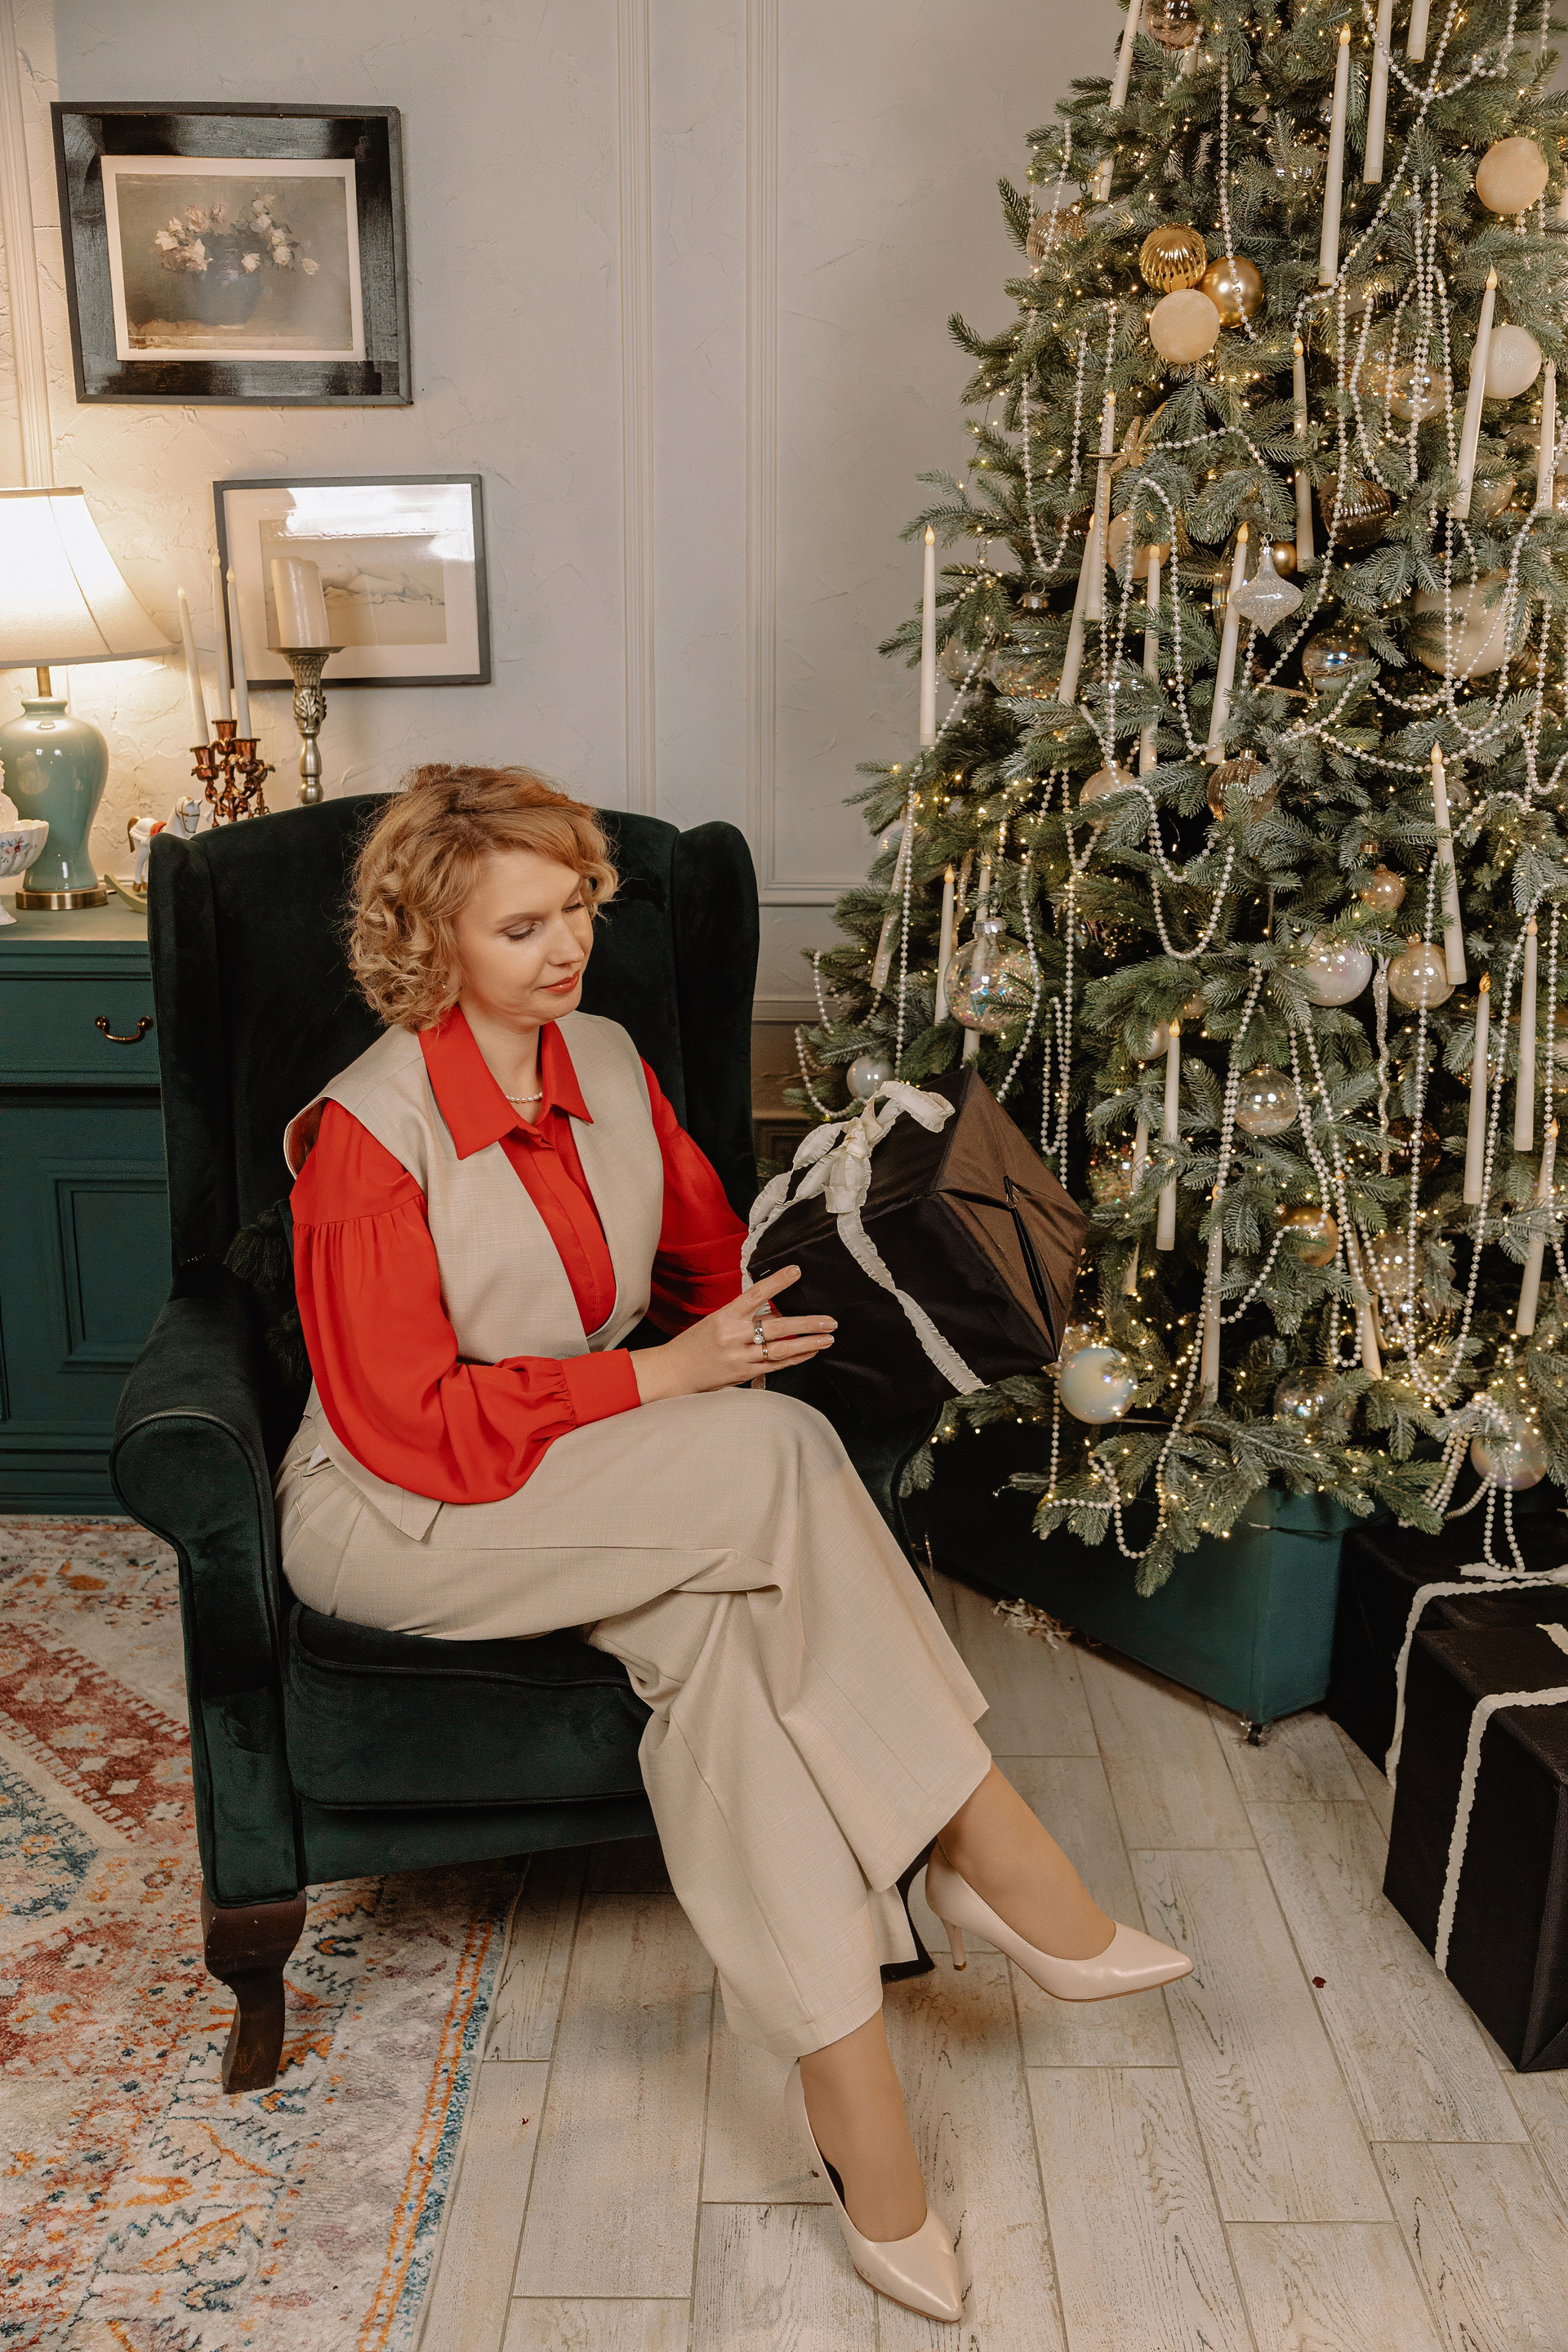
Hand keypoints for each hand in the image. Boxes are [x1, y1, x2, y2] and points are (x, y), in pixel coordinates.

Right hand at [631, 1266, 834, 1403]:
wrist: (676, 1370)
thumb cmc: (696, 1342)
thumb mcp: (716, 1320)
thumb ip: (744, 1315)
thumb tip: (776, 1310)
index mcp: (726, 1316)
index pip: (756, 1294)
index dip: (778, 1282)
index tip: (796, 1271)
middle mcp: (734, 1335)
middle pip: (778, 1327)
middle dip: (807, 1323)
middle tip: (830, 1320)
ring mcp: (740, 1356)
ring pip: (781, 1349)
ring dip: (808, 1343)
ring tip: (828, 1338)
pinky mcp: (745, 1373)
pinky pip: (776, 1365)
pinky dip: (796, 1358)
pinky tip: (811, 1351)